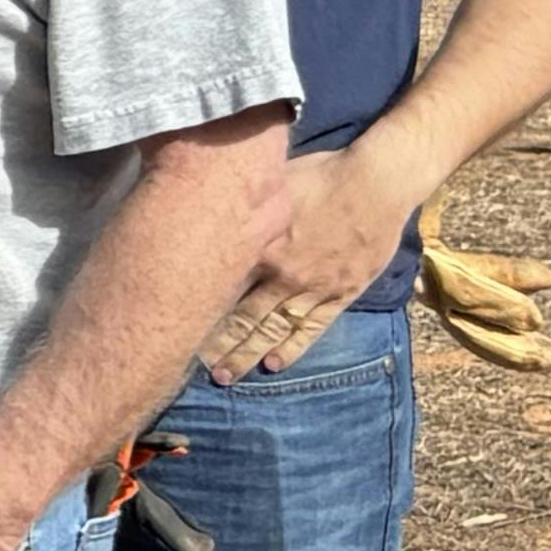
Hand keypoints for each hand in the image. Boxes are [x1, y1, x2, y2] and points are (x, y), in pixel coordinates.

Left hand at [202, 147, 415, 380]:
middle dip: (218, 345)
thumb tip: (207, 200)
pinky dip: (292, 347)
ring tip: (226, 376)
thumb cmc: (323, 174)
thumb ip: (244, 205)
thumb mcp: (272, 184)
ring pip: (274, 329)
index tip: (171, 326)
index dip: (196, 308)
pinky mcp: (343, 293)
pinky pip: (313, 326)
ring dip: (248, 354)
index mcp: (260, 247)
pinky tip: (274, 365)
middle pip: (242, 317)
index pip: (220, 285)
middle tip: (194, 367)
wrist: (379, 182)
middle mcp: (283, 274)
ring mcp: (314, 287)